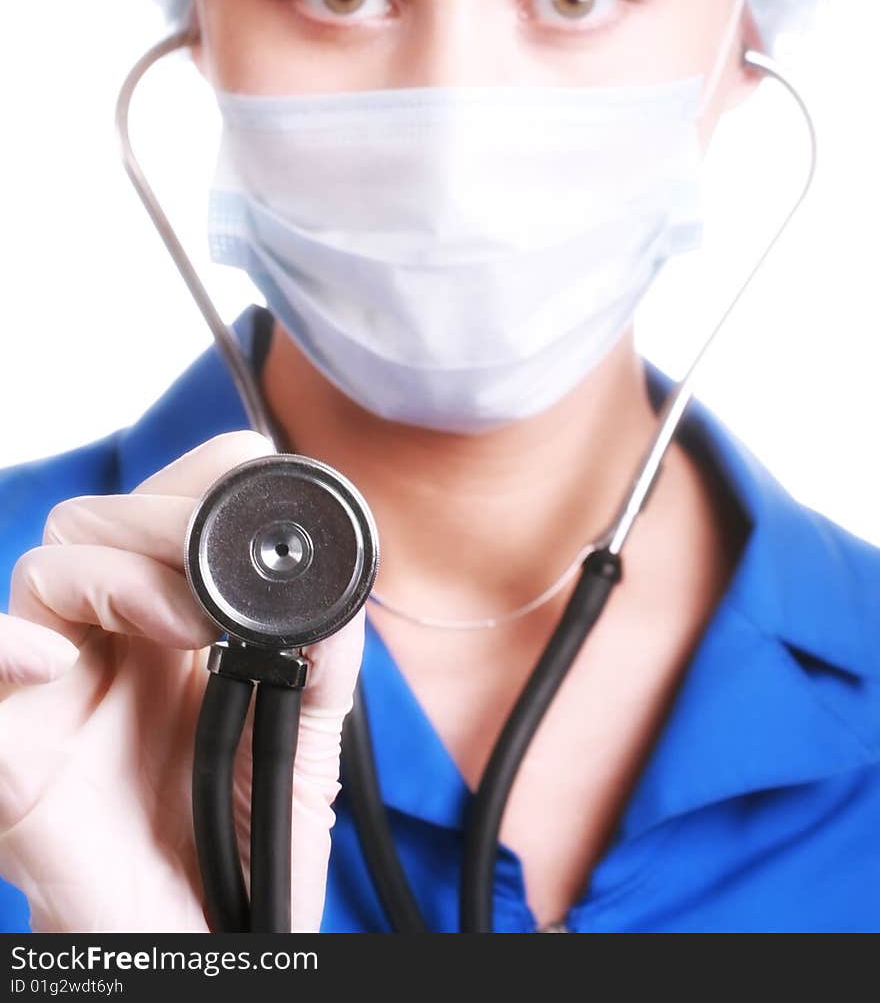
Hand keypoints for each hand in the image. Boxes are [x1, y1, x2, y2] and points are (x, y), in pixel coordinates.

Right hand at [0, 431, 365, 932]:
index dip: (208, 485)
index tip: (263, 520)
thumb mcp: (303, 750)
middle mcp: (109, 642)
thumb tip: (337, 592)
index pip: (169, 504)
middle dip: (168, 521)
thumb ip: (322, 667)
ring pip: (46, 569)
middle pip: (101, 520)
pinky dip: (4, 648)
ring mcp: (57, 692)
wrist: (208, 953)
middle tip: (224, 586)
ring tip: (186, 626)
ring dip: (120, 573)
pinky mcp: (14, 758)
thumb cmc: (241, 851)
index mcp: (173, 623)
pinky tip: (53, 662)